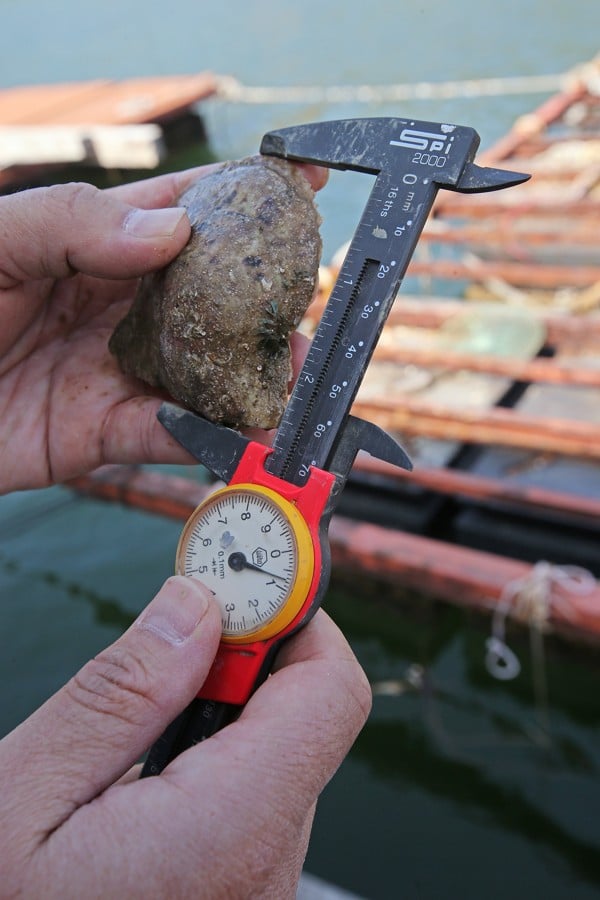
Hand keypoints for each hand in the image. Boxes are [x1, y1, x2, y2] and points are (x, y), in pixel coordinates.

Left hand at [0, 164, 325, 493]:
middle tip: (309, 306)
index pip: (186, 213)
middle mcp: (121, 308)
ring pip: (204, 371)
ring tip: (293, 378)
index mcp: (97, 246)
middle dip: (268, 300)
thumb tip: (174, 230)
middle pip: (213, 299)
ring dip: (254, 376)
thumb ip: (74, 222)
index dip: (248, 196)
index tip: (306, 185)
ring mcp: (117, 372)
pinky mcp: (103, 434)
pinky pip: (167, 434)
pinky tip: (244, 431)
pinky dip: (209, 435)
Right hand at [0, 577, 369, 897]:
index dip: (295, 615)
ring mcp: (258, 886)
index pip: (329, 691)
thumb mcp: (24, 794)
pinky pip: (256, 799)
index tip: (249, 578)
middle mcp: (266, 867)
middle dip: (248, 657)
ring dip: (226, 708)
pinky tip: (152, 766)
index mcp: (226, 833)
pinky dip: (218, 758)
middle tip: (180, 632)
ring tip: (148, 712)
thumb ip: (121, 694)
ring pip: (279, 755)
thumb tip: (196, 604)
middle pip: (306, 716)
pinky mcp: (239, 890)